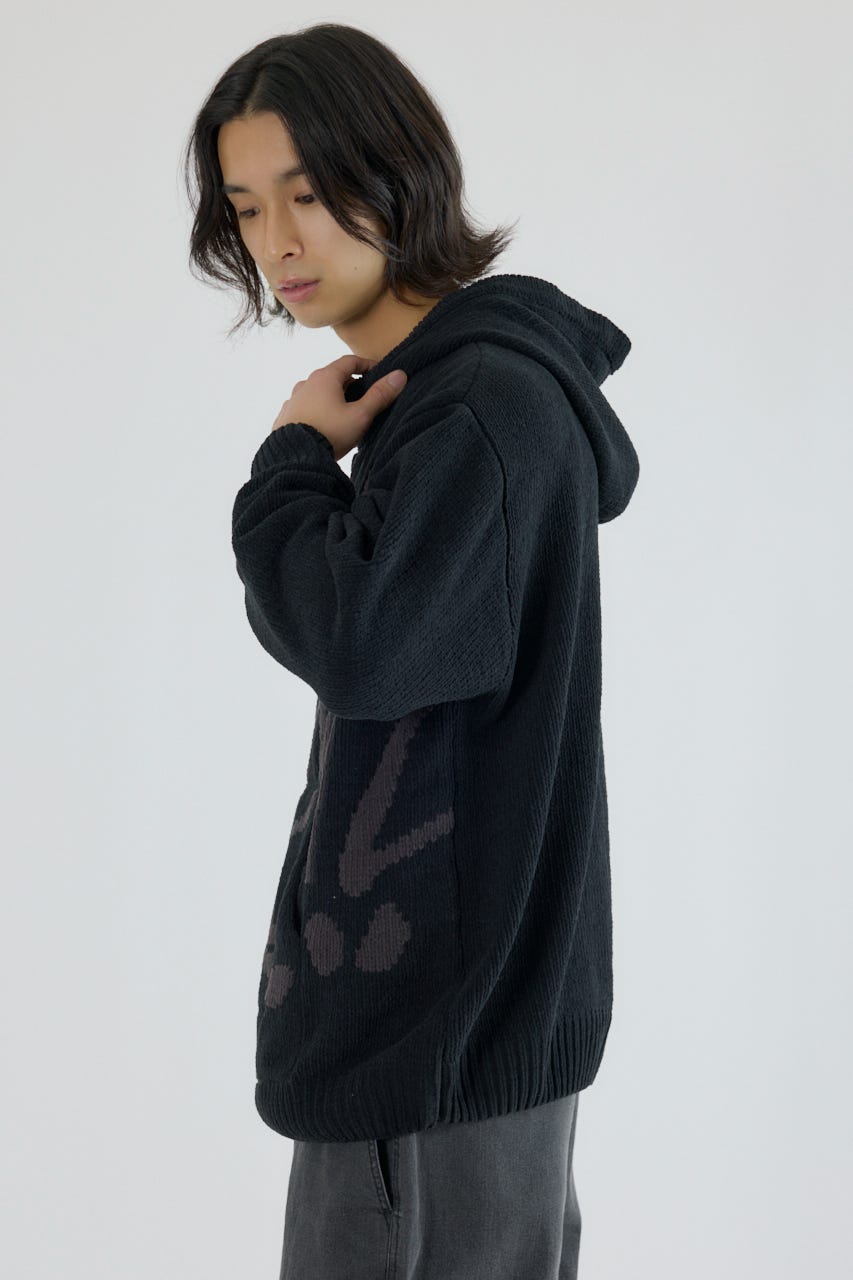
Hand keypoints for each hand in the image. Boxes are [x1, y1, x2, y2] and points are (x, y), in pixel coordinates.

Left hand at [271, 354, 407, 461]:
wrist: (295, 457)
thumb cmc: (330, 432)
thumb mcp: (360, 415)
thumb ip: (380, 395)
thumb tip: (399, 375)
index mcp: (325, 377)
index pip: (349, 361)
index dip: (367, 365)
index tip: (378, 373)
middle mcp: (306, 383)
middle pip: (332, 377)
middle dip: (350, 384)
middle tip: (364, 397)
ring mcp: (293, 400)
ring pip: (317, 393)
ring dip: (331, 398)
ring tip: (343, 414)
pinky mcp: (285, 417)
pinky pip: (305, 408)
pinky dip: (317, 411)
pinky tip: (323, 425)